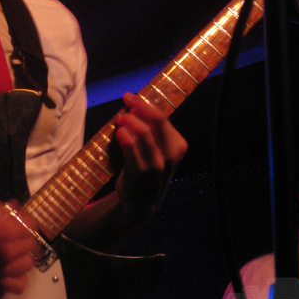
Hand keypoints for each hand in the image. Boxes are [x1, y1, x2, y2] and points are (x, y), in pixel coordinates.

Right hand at [0, 190, 40, 294]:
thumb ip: (0, 206)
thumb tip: (13, 209)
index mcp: (8, 231)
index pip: (32, 226)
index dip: (27, 220)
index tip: (20, 218)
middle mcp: (8, 252)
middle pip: (31, 245)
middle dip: (24, 236)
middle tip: (16, 232)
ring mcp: (1, 270)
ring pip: (27, 265)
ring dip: (23, 256)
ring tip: (15, 251)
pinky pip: (17, 286)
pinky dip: (18, 278)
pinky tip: (10, 269)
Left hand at [115, 92, 186, 213]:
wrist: (143, 201)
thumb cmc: (149, 168)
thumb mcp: (159, 150)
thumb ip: (153, 131)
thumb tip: (135, 105)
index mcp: (178, 145)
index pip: (162, 117)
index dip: (144, 104)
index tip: (130, 96)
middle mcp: (171, 154)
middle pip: (158, 120)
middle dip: (140, 106)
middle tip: (125, 100)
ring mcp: (157, 164)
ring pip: (145, 133)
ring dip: (130, 121)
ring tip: (120, 118)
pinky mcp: (141, 173)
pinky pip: (132, 148)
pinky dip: (125, 136)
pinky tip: (119, 132)